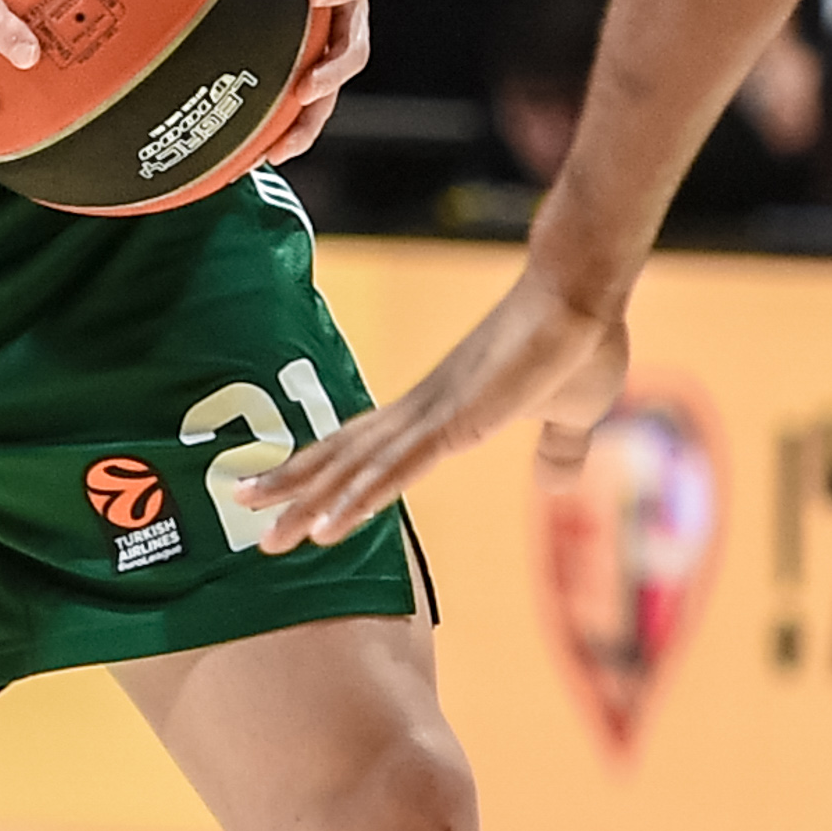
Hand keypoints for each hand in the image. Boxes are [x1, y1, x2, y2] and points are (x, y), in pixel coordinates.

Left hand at [248, 0, 376, 164]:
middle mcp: (349, 8)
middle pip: (354, 47)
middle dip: (333, 71)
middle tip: (307, 87)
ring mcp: (331, 39)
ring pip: (328, 89)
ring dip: (307, 122)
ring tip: (275, 152)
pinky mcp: (307, 61)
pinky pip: (297, 102)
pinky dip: (276, 130)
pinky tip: (239, 159)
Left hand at [262, 258, 626, 548]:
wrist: (585, 294)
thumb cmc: (581, 344)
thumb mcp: (572, 416)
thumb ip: (558, 450)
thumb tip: (555, 484)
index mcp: (443, 410)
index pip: (370, 447)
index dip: (326, 470)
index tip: (288, 493)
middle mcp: (423, 410)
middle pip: (346, 456)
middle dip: (295, 489)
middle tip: (246, 518)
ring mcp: (434, 413)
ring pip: (357, 469)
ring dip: (309, 504)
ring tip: (265, 536)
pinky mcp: (454, 420)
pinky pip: (396, 470)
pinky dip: (358, 500)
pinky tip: (327, 527)